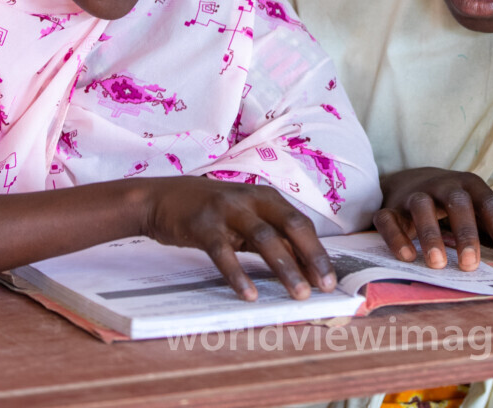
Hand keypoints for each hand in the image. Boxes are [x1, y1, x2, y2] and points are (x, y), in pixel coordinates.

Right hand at [141, 176, 334, 300]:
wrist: (161, 198)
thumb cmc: (211, 212)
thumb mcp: (245, 220)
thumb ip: (271, 239)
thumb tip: (303, 268)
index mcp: (266, 197)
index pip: (301, 223)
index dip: (318, 251)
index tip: (331, 279)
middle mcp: (251, 199)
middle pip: (290, 225)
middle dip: (311, 256)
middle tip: (325, 286)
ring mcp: (227, 210)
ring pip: (264, 238)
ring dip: (285, 268)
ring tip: (299, 293)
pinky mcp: (203, 225)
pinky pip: (224, 252)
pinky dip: (238, 274)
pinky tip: (250, 294)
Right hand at [374, 167, 492, 270]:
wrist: (411, 180)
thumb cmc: (452, 202)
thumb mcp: (476, 207)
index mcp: (469, 185)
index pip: (490, 204)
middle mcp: (443, 185)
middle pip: (457, 203)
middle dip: (465, 233)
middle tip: (470, 264)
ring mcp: (414, 194)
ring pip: (421, 207)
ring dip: (430, 235)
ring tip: (437, 263)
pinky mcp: (390, 207)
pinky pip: (388, 219)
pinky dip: (396, 238)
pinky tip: (407, 257)